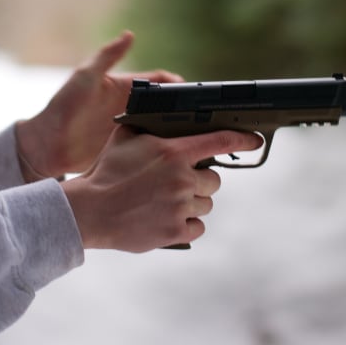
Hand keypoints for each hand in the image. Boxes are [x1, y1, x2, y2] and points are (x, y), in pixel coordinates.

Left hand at [15, 31, 182, 179]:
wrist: (48, 144)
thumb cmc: (63, 106)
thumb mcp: (84, 77)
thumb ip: (107, 57)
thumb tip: (129, 34)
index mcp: (125, 87)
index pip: (161, 80)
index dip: (178, 84)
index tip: (194, 94)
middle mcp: (132, 106)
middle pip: (168, 104)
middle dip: (186, 109)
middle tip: (204, 119)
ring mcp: (132, 128)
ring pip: (165, 127)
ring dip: (179, 131)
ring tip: (196, 139)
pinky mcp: (128, 149)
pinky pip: (153, 148)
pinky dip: (166, 149)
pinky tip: (177, 156)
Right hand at [62, 127, 263, 251]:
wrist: (89, 211)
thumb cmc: (104, 172)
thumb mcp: (122, 138)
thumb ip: (145, 125)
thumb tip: (156, 113)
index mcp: (173, 152)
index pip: (220, 141)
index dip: (242, 139)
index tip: (255, 141)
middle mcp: (182, 178)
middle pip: (214, 180)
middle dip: (198, 181)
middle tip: (175, 184)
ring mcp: (181, 206)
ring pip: (206, 204)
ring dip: (191, 203)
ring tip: (165, 203)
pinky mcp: (177, 230)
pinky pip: (198, 226)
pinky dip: (186, 224)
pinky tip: (166, 219)